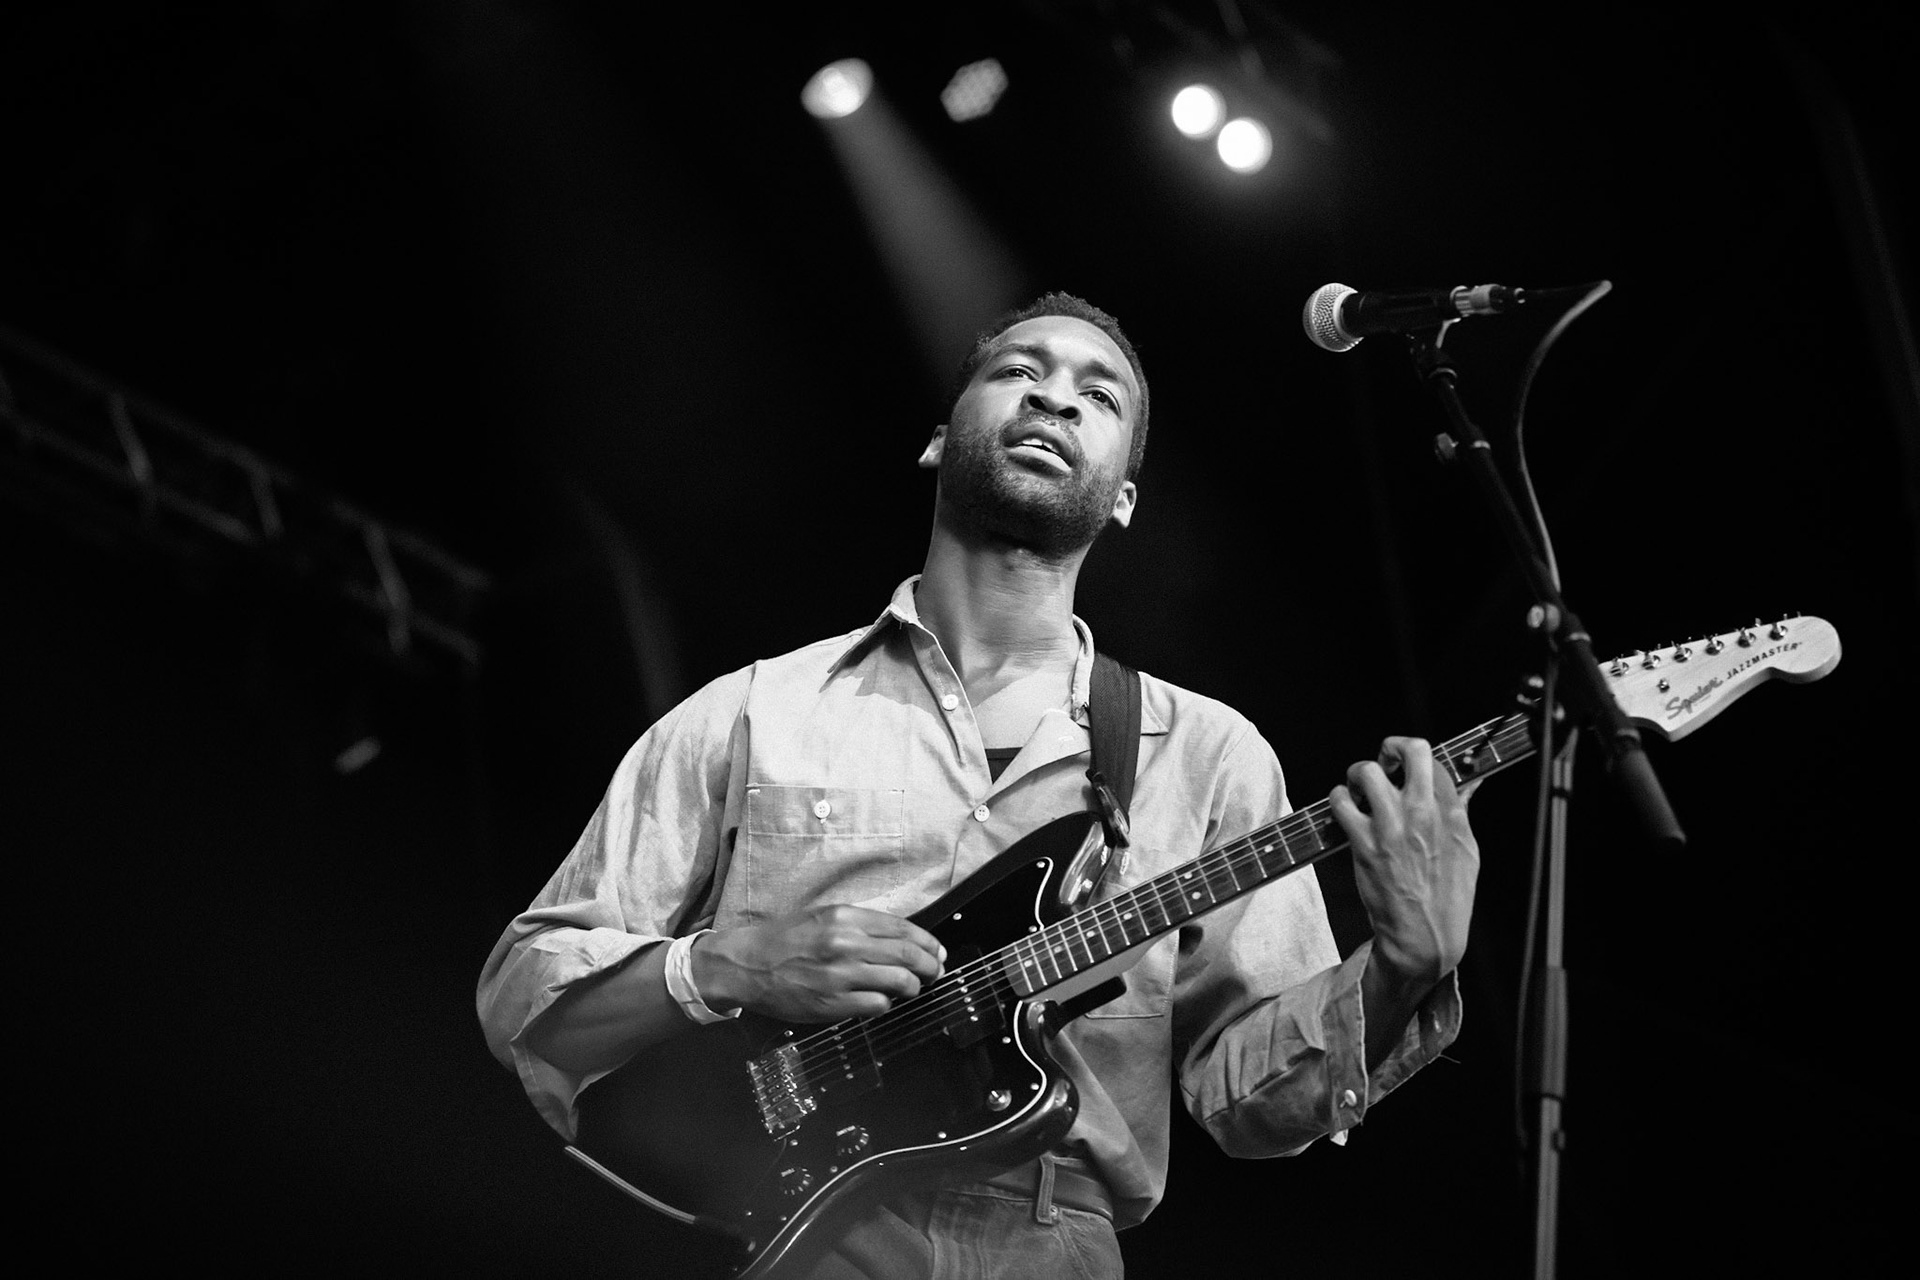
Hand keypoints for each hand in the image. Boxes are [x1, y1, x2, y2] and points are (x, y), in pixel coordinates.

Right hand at [693, 905, 946, 1023]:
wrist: (746, 964)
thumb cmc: (784, 939)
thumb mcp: (823, 916)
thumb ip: (860, 924)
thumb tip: (900, 937)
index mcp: (845, 917)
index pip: (903, 929)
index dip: (928, 942)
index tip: (937, 951)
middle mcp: (846, 943)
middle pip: (908, 955)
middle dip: (930, 966)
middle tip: (935, 972)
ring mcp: (840, 975)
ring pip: (899, 982)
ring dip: (913, 987)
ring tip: (911, 988)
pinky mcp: (832, 1004)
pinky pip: (877, 1005)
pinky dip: (886, 1004)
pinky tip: (880, 1001)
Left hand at [1328, 736, 1480, 988]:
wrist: (1425, 937)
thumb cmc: (1448, 898)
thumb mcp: (1468, 851)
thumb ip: (1462, 812)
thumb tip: (1470, 783)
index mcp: (1451, 814)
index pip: (1435, 759)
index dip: (1415, 756)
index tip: (1406, 763)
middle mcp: (1423, 813)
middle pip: (1410, 750)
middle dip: (1391, 748)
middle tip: (1385, 763)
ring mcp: (1392, 826)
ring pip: (1368, 771)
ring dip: (1359, 774)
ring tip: (1360, 789)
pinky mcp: (1365, 843)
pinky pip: (1341, 802)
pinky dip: (1338, 799)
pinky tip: (1344, 809)